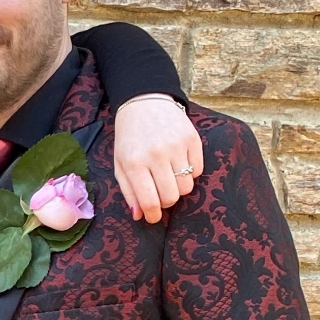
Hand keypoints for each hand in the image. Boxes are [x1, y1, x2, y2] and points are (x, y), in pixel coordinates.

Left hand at [113, 95, 202, 224]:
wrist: (145, 102)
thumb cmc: (130, 138)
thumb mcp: (121, 164)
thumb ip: (129, 191)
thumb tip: (139, 216)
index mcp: (135, 163)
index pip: (149, 201)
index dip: (153, 215)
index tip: (153, 217)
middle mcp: (156, 155)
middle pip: (171, 197)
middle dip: (166, 202)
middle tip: (160, 194)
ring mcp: (176, 146)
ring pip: (187, 187)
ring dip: (179, 187)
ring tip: (169, 176)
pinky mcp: (192, 139)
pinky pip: (198, 170)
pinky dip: (191, 173)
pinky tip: (180, 163)